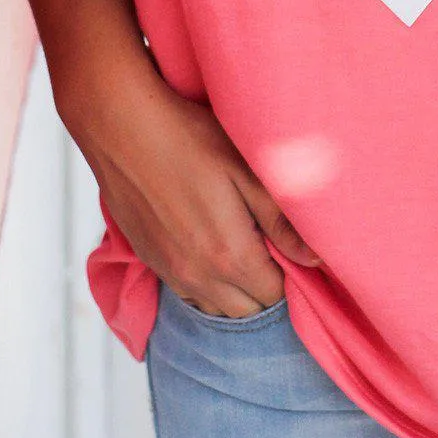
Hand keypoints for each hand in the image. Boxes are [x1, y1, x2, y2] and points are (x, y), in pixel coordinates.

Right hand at [66, 52, 323, 316]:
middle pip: (247, 312)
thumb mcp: (245, 168)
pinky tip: (211, 253)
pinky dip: (206, 287)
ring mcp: (170, 272)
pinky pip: (188, 295)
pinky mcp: (149, 260)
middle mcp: (199, 276)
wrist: (121, 126)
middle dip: (265, 290)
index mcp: (230, 255)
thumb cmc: (188, 137)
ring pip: (216, 309)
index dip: (291, 277)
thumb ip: (281, 220)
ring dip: (236, 293)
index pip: (275, 296)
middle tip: (272, 251)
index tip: (292, 250)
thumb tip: (317, 259)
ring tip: (244, 252)